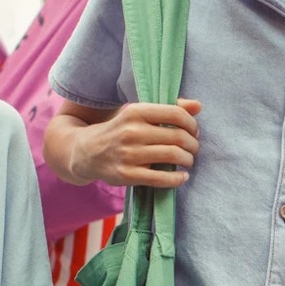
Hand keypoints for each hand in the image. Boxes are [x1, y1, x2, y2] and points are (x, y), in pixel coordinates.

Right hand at [70, 98, 201, 187]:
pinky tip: (181, 177)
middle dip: (193, 145)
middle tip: (193, 149)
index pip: (176, 114)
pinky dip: (177, 179)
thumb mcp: (139, 114)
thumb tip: (198, 106)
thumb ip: (170, 108)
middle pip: (178, 137)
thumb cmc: (121, 130)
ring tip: (188, 161)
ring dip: (188, 160)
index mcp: (136, 111)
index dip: (192, 124)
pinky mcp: (126, 175)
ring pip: (172, 156)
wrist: (86, 151)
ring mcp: (128, 154)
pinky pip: (161, 179)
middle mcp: (132, 131)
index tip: (194, 131)